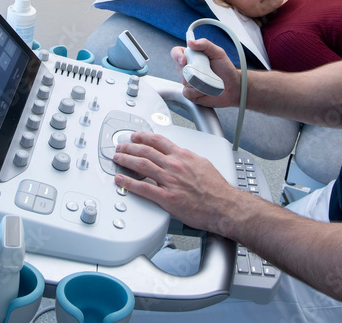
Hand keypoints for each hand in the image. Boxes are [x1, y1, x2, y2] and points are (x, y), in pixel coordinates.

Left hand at [112, 131, 238, 234]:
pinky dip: (128, 183)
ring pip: (141, 165)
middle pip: (145, 151)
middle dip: (129, 147)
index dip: (143, 137)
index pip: (158, 141)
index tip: (135, 136)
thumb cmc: (217, 189)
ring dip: (125, 160)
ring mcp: (169, 181)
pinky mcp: (166, 197)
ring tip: (117, 158)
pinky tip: (120, 180)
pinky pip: (143, 188)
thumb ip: (188, 159)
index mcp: (183, 156)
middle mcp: (174, 165)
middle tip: (120, 146)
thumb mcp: (203, 164)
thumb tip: (180, 156)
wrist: (224, 206)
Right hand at [171, 38, 241, 108]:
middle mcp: (188, 68)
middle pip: (179, 68)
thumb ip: (205, 44)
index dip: (177, 56)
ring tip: (209, 81)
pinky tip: (205, 89)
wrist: (233, 87)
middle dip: (191, 70)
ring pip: (184, 81)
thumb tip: (190, 42)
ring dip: (197, 82)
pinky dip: (196, 92)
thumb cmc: (226, 69)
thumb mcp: (218, 52)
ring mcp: (188, 81)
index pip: (176, 52)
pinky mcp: (190, 93)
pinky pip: (187, 92)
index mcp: (192, 56)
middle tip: (206, 71)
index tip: (184, 60)